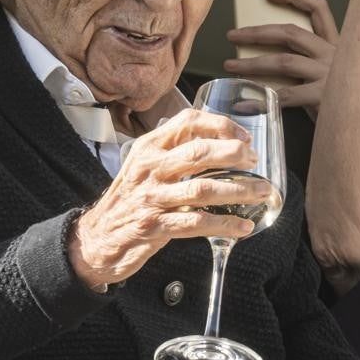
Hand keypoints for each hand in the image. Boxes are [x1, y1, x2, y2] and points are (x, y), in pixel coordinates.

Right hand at [68, 109, 270, 289]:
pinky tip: (242, 226)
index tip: (244, 137)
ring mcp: (151, 198)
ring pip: (202, 189)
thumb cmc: (128, 199)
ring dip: (239, 190)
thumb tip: (219, 141)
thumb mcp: (143, 165)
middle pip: (199, 152)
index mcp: (149, 147)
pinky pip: (196, 223)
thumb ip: (173, 150)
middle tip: (255, 163)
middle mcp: (149, 168)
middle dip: (234, 155)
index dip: (220, 125)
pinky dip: (224, 224)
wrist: (96, 238)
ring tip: (262, 192)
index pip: (187, 122)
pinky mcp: (154, 227)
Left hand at [224, 0, 337, 117]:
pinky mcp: (323, 97)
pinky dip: (260, 99)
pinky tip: (243, 103)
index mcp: (336, 44)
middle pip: (292, 33)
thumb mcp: (331, 71)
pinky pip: (284, 96)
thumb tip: (267, 54)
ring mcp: (329, 75)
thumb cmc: (342, 99)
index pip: (318, 9)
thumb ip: (309, 61)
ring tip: (230, 66)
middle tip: (233, 35)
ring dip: (252, 63)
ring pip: (284, 62)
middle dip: (258, 32)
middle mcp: (333, 55)